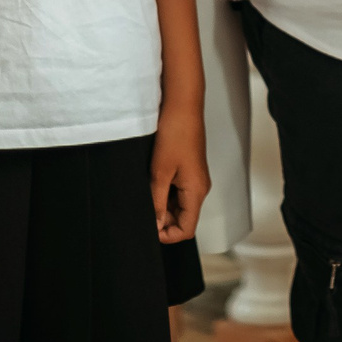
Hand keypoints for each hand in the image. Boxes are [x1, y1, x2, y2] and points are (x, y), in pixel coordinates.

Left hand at [152, 107, 209, 243]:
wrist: (182, 106)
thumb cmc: (175, 134)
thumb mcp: (160, 172)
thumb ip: (157, 202)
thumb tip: (156, 225)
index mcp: (196, 191)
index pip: (187, 230)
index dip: (168, 235)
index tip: (148, 228)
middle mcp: (199, 188)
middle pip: (183, 219)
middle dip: (162, 220)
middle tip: (142, 208)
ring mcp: (194, 179)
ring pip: (179, 206)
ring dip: (161, 205)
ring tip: (146, 191)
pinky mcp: (188, 171)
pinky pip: (177, 192)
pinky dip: (163, 193)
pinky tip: (151, 181)